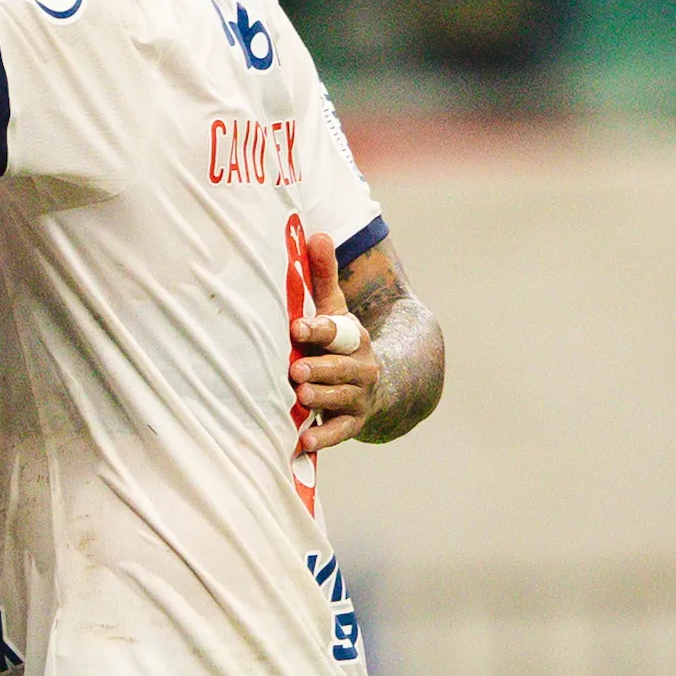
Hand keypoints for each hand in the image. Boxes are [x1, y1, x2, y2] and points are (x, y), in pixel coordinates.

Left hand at [289, 231, 377, 452]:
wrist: (380, 385)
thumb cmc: (341, 343)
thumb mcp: (335, 310)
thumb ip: (323, 277)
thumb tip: (315, 233)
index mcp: (353, 337)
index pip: (336, 332)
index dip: (316, 330)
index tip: (295, 328)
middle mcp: (361, 366)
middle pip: (340, 368)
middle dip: (319, 368)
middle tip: (296, 369)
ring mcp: (357, 396)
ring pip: (339, 398)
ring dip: (320, 399)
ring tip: (300, 396)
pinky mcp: (353, 422)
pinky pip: (339, 432)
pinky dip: (323, 438)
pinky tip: (304, 442)